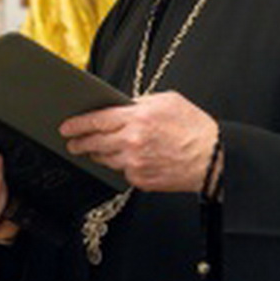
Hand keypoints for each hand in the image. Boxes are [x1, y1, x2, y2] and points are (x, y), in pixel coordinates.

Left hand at [60, 91, 218, 192]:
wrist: (212, 158)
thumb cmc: (194, 127)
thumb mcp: (167, 101)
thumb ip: (140, 103)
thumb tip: (121, 106)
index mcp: (137, 118)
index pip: (97, 120)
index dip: (78, 124)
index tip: (67, 127)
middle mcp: (132, 142)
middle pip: (95, 143)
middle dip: (80, 143)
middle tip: (72, 142)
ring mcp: (135, 163)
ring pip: (105, 159)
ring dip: (97, 155)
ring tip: (92, 151)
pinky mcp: (141, 179)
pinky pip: (122, 171)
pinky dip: (121, 165)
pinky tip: (125, 160)